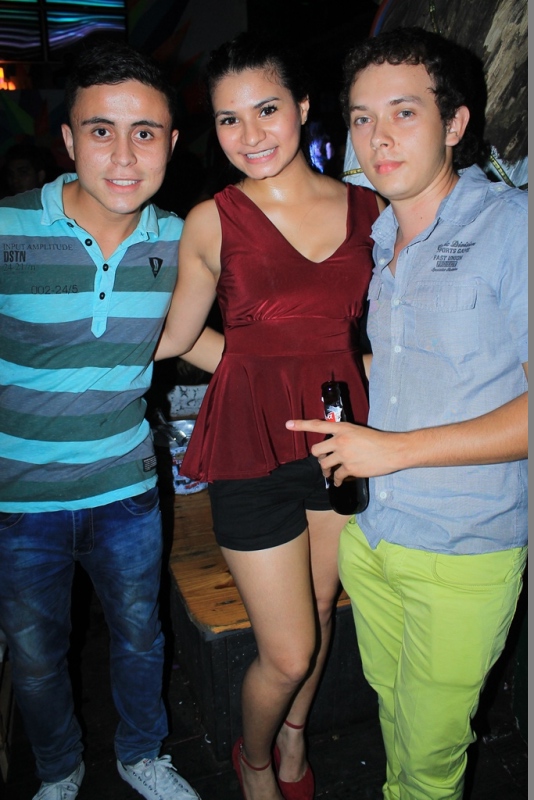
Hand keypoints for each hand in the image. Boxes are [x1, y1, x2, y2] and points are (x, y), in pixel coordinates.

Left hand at [285, 418, 405, 482]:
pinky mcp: (350, 468)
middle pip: (316, 450)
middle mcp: (340, 440)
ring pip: (324, 465)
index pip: (318, 425)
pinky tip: (339, 482)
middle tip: (324, 460)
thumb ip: (345, 436)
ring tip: (330, 473)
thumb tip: (336, 444)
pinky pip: (337, 476)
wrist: (392, 450)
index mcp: (343, 428)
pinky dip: (337, 480)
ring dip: (326, 470)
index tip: (288, 424)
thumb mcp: (358, 432)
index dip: (301, 424)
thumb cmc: (378, 440)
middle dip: (319, 457)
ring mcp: (344, 455)